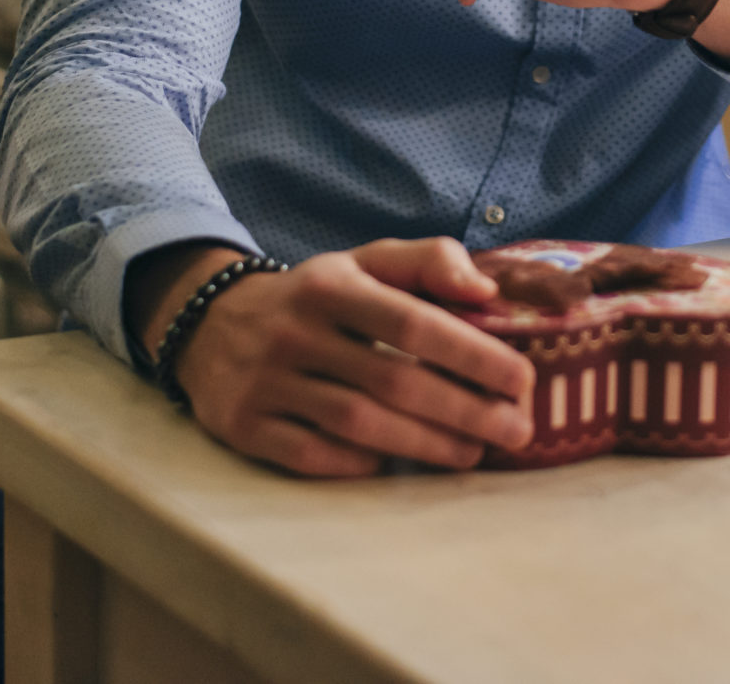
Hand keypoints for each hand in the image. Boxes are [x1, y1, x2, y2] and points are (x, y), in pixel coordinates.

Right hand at [134, 238, 535, 476]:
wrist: (208, 322)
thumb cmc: (316, 297)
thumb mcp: (365, 262)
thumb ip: (429, 262)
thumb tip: (487, 293)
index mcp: (333, 285)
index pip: (413, 322)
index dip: (472, 354)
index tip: (521, 381)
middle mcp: (296, 332)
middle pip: (393, 380)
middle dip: (464, 410)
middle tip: (514, 430)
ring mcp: (266, 382)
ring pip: (358, 424)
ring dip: (425, 445)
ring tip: (473, 454)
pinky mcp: (244, 426)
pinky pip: (313, 456)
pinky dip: (360, 464)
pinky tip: (397, 467)